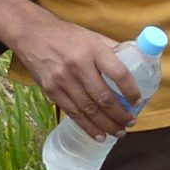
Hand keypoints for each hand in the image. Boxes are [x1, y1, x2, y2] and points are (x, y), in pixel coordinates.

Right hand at [14, 13, 143, 138]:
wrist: (31, 34)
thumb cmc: (66, 35)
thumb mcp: (92, 36)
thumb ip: (111, 50)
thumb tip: (134, 63)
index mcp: (93, 49)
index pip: (119, 73)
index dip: (131, 90)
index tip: (137, 100)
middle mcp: (78, 66)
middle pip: (104, 97)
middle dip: (120, 115)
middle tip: (131, 122)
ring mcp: (63, 80)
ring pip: (89, 110)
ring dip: (106, 125)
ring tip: (119, 132)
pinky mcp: (51, 91)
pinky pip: (73, 114)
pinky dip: (88, 127)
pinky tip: (99, 134)